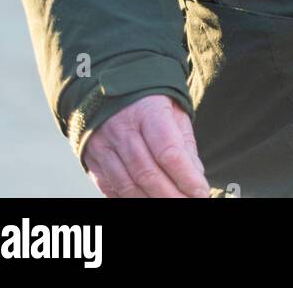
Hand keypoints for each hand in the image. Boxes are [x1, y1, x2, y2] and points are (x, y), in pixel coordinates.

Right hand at [82, 94, 211, 197]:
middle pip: (147, 172)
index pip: (168, 151)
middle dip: (171, 195)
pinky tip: (146, 199)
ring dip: (150, 201)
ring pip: (128, 185)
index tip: (201, 192)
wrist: (107, 87)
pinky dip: (129, 198)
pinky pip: (111, 188)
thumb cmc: (149, 101)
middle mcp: (122, 128)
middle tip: (189, 203)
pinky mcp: (92, 159)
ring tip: (171, 204)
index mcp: (147, 110)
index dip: (186, 177)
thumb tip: (196, 176)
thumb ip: (184, 144)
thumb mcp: (173, 111)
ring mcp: (103, 145)